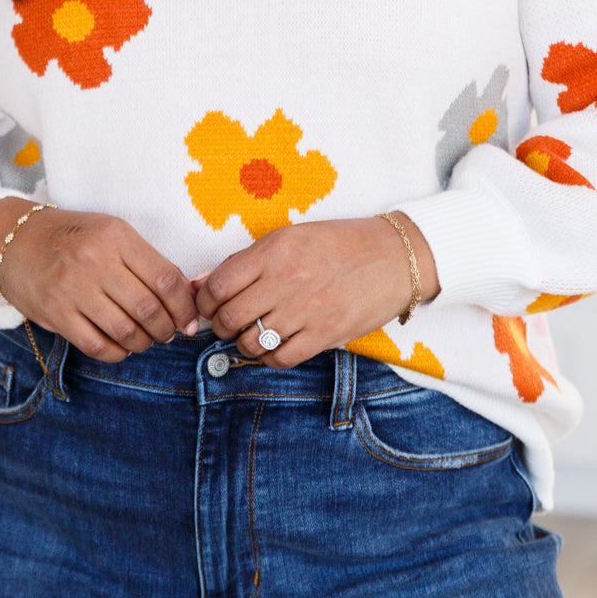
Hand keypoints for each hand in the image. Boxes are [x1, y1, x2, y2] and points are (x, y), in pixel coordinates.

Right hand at [0, 199, 199, 361]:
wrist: (15, 240)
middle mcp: (95, 260)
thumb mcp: (111, 233)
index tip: (189, 320)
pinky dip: (117, 353)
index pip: (166, 279)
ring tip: (146, 340)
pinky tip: (122, 347)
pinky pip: (97, 346)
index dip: (184, 306)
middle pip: (148, 308)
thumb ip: (146, 261)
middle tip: (169, 333)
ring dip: (144, 343)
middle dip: (166, 329)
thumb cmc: (73, 237)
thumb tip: (186, 296)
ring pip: (125, 331)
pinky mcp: (55, 313)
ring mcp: (73, 288)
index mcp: (116, 236)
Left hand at [193, 213, 438, 367]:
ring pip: (250, 343)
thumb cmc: (339, 244)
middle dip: (221, 326)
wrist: (394, 258)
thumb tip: (201, 284)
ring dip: (244, 344)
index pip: (218, 285)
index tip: (210, 306)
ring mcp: (306, 310)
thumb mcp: (290, 238)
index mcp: (274, 251)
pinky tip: (275, 347)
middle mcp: (286, 280)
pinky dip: (269, 359)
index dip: (206, 302)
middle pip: (229, 318)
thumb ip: (246, 260)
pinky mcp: (326, 335)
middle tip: (228, 324)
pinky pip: (280, 359)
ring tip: (253, 335)